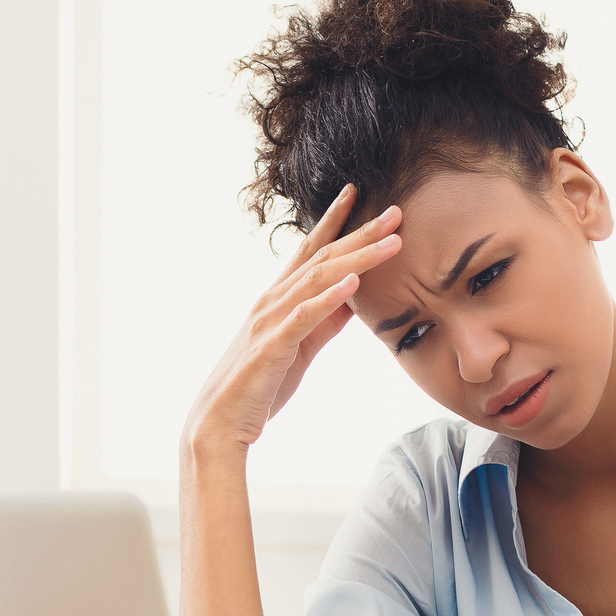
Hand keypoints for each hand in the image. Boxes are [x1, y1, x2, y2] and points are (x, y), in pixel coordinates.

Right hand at [182, 185, 402, 458]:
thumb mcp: (301, 345)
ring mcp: (270, 321)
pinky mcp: (272, 347)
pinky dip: (329, 298)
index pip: (310, 249)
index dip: (335, 220)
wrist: (219, 423)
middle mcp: (272, 300)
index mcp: (279, 298)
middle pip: (322, 257)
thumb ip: (325, 319)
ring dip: (357, 258)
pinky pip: (304, 317)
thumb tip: (355, 296)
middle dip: (360, 232)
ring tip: (390, 242)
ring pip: (318, 279)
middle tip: (396, 212)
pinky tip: (353, 283)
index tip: (358, 193)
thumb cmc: (260, 385)